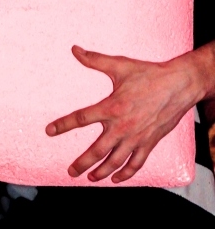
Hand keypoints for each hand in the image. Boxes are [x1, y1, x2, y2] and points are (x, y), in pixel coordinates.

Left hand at [45, 45, 208, 182]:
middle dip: (82, 163)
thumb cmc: (149, 74)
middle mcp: (122, 126)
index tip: (49, 131)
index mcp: (112, 107)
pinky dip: (126, 173)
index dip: (63, 125)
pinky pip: (136, 163)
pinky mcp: (149, 143)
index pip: (81, 118)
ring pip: (116, 161)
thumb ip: (95, 60)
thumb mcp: (121, 65)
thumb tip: (74, 50)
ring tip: (90, 178)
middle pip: (97, 150)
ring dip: (102, 172)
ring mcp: (136, 137)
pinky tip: (116, 178)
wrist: (180, 84)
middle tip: (71, 171)